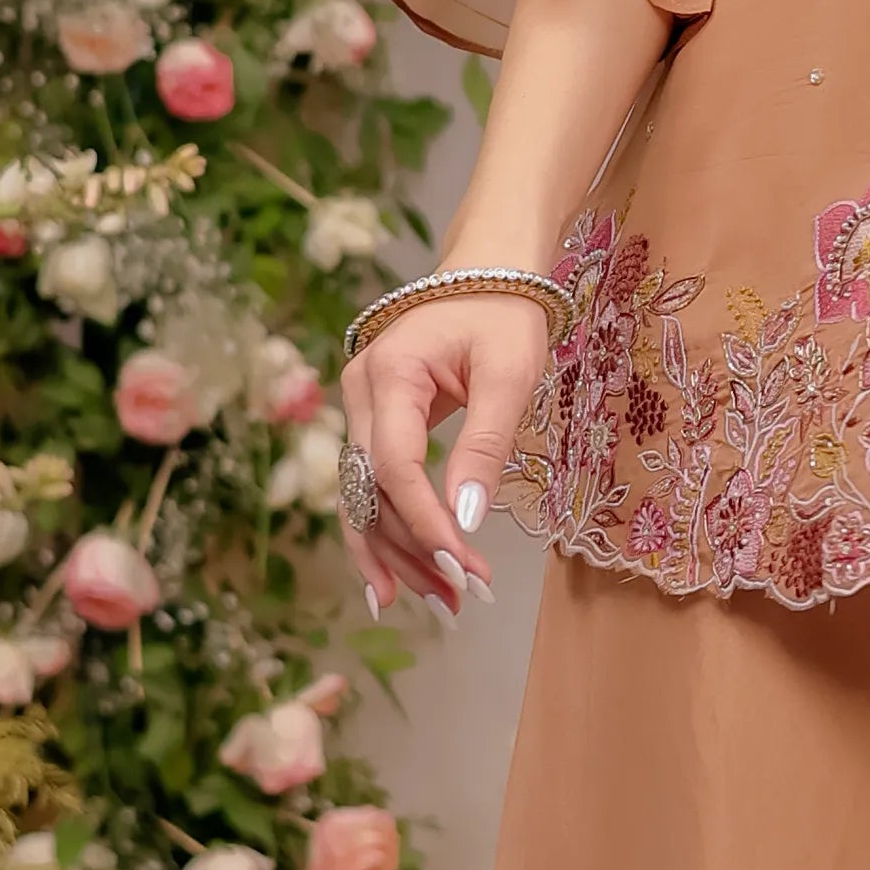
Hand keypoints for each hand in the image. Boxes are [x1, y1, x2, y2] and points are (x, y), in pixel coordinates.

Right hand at [342, 292, 554, 621]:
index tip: (462, 566)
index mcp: (390, 373)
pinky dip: (392, 528)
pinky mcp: (373, 421)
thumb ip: (485, 444)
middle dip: (411, 550)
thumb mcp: (509, 376)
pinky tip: (403, 576)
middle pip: (370, 490)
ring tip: (441, 600)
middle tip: (457, 600)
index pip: (395, 466)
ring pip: (365, 496)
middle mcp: (359, 392)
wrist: (486, 270)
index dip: (423, 522)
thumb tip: (467, 518)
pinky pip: (374, 483)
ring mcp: (360, 407)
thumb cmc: (504, 315)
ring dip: (398, 551)